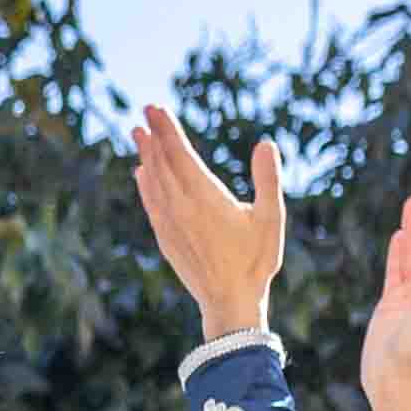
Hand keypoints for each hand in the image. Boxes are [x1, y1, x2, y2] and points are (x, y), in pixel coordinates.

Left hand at [129, 104, 285, 344]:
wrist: (229, 301)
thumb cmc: (256, 261)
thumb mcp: (271, 218)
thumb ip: (268, 180)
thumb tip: (265, 143)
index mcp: (205, 197)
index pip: (180, 154)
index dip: (167, 129)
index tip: (156, 108)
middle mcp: (181, 207)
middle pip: (162, 163)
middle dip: (154, 135)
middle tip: (146, 110)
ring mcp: (169, 223)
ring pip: (153, 181)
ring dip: (146, 155)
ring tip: (139, 134)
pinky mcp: (165, 238)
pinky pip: (150, 203)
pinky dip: (145, 184)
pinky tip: (141, 173)